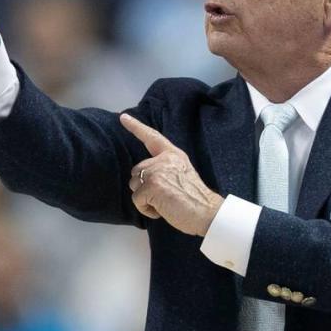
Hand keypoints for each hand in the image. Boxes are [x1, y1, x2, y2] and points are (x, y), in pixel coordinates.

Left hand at [120, 114, 223, 235]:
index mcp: (173, 155)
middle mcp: (164, 159)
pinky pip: (137, 199)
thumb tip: (144, 176)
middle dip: (145, 186)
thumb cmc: (195, 199)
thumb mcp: (181, 173)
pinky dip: (146, 209)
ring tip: (165, 204)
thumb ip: (164, 168)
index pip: (152, 137)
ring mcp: (157, 171)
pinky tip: (162, 210)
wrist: (207, 212)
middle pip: (137, 170)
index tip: (123, 117)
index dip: (136, 127)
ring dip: (145, 199)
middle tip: (166, 197)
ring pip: (134, 185)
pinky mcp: (152, 185)